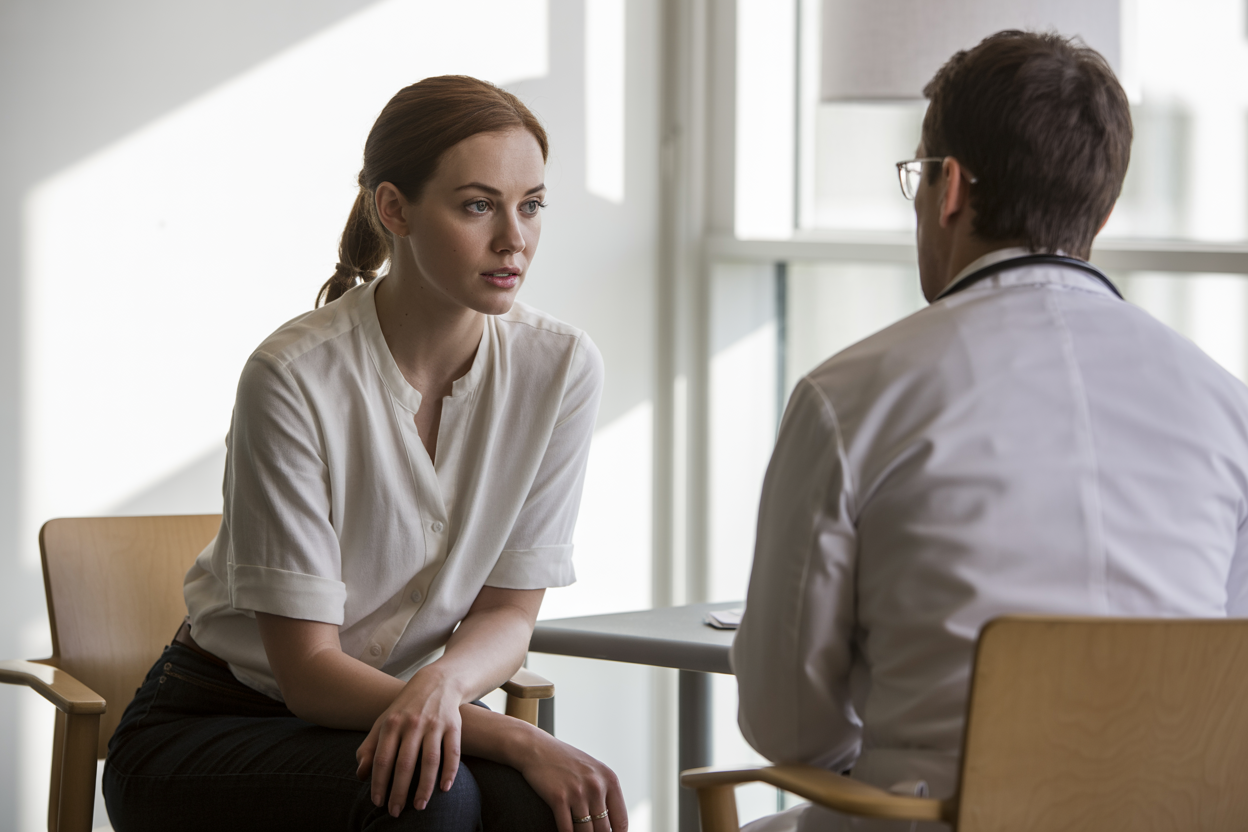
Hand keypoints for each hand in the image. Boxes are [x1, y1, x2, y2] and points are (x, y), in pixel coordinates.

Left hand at [355, 666, 464, 816]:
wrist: (436, 683)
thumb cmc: (405, 709)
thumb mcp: (383, 722)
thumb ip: (370, 747)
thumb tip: (360, 775)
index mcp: (392, 723)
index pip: (382, 758)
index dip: (379, 782)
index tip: (377, 802)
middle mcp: (413, 723)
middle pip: (405, 763)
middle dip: (399, 790)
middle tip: (395, 812)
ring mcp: (434, 724)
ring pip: (430, 760)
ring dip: (424, 786)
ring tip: (419, 807)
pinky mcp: (453, 725)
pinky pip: (452, 752)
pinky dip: (450, 771)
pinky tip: (444, 789)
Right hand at [518, 732, 627, 831]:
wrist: (537, 748)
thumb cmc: (565, 761)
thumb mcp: (592, 771)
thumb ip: (604, 793)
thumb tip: (612, 825)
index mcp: (609, 779)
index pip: (621, 820)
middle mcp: (596, 786)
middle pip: (603, 830)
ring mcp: (578, 792)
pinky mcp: (559, 798)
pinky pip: (567, 829)